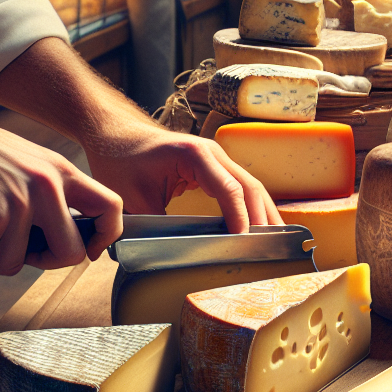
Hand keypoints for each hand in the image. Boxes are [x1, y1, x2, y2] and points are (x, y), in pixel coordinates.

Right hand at [0, 70, 122, 274]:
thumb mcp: (25, 162)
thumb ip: (50, 194)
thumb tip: (67, 242)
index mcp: (60, 171)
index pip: (111, 207)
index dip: (104, 237)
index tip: (87, 250)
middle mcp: (46, 186)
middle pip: (71, 252)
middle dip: (42, 262)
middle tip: (14, 250)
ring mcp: (18, 204)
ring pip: (16, 265)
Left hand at [84, 125, 282, 232]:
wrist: (116, 135)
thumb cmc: (120, 162)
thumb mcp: (133, 198)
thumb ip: (156, 225)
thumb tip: (175, 255)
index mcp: (194, 155)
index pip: (229, 189)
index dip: (240, 217)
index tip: (245, 242)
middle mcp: (212, 152)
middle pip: (249, 186)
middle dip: (261, 218)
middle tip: (269, 248)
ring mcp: (217, 158)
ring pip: (251, 186)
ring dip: (264, 213)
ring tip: (276, 242)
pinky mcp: (215, 166)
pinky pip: (241, 187)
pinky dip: (252, 207)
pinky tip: (261, 228)